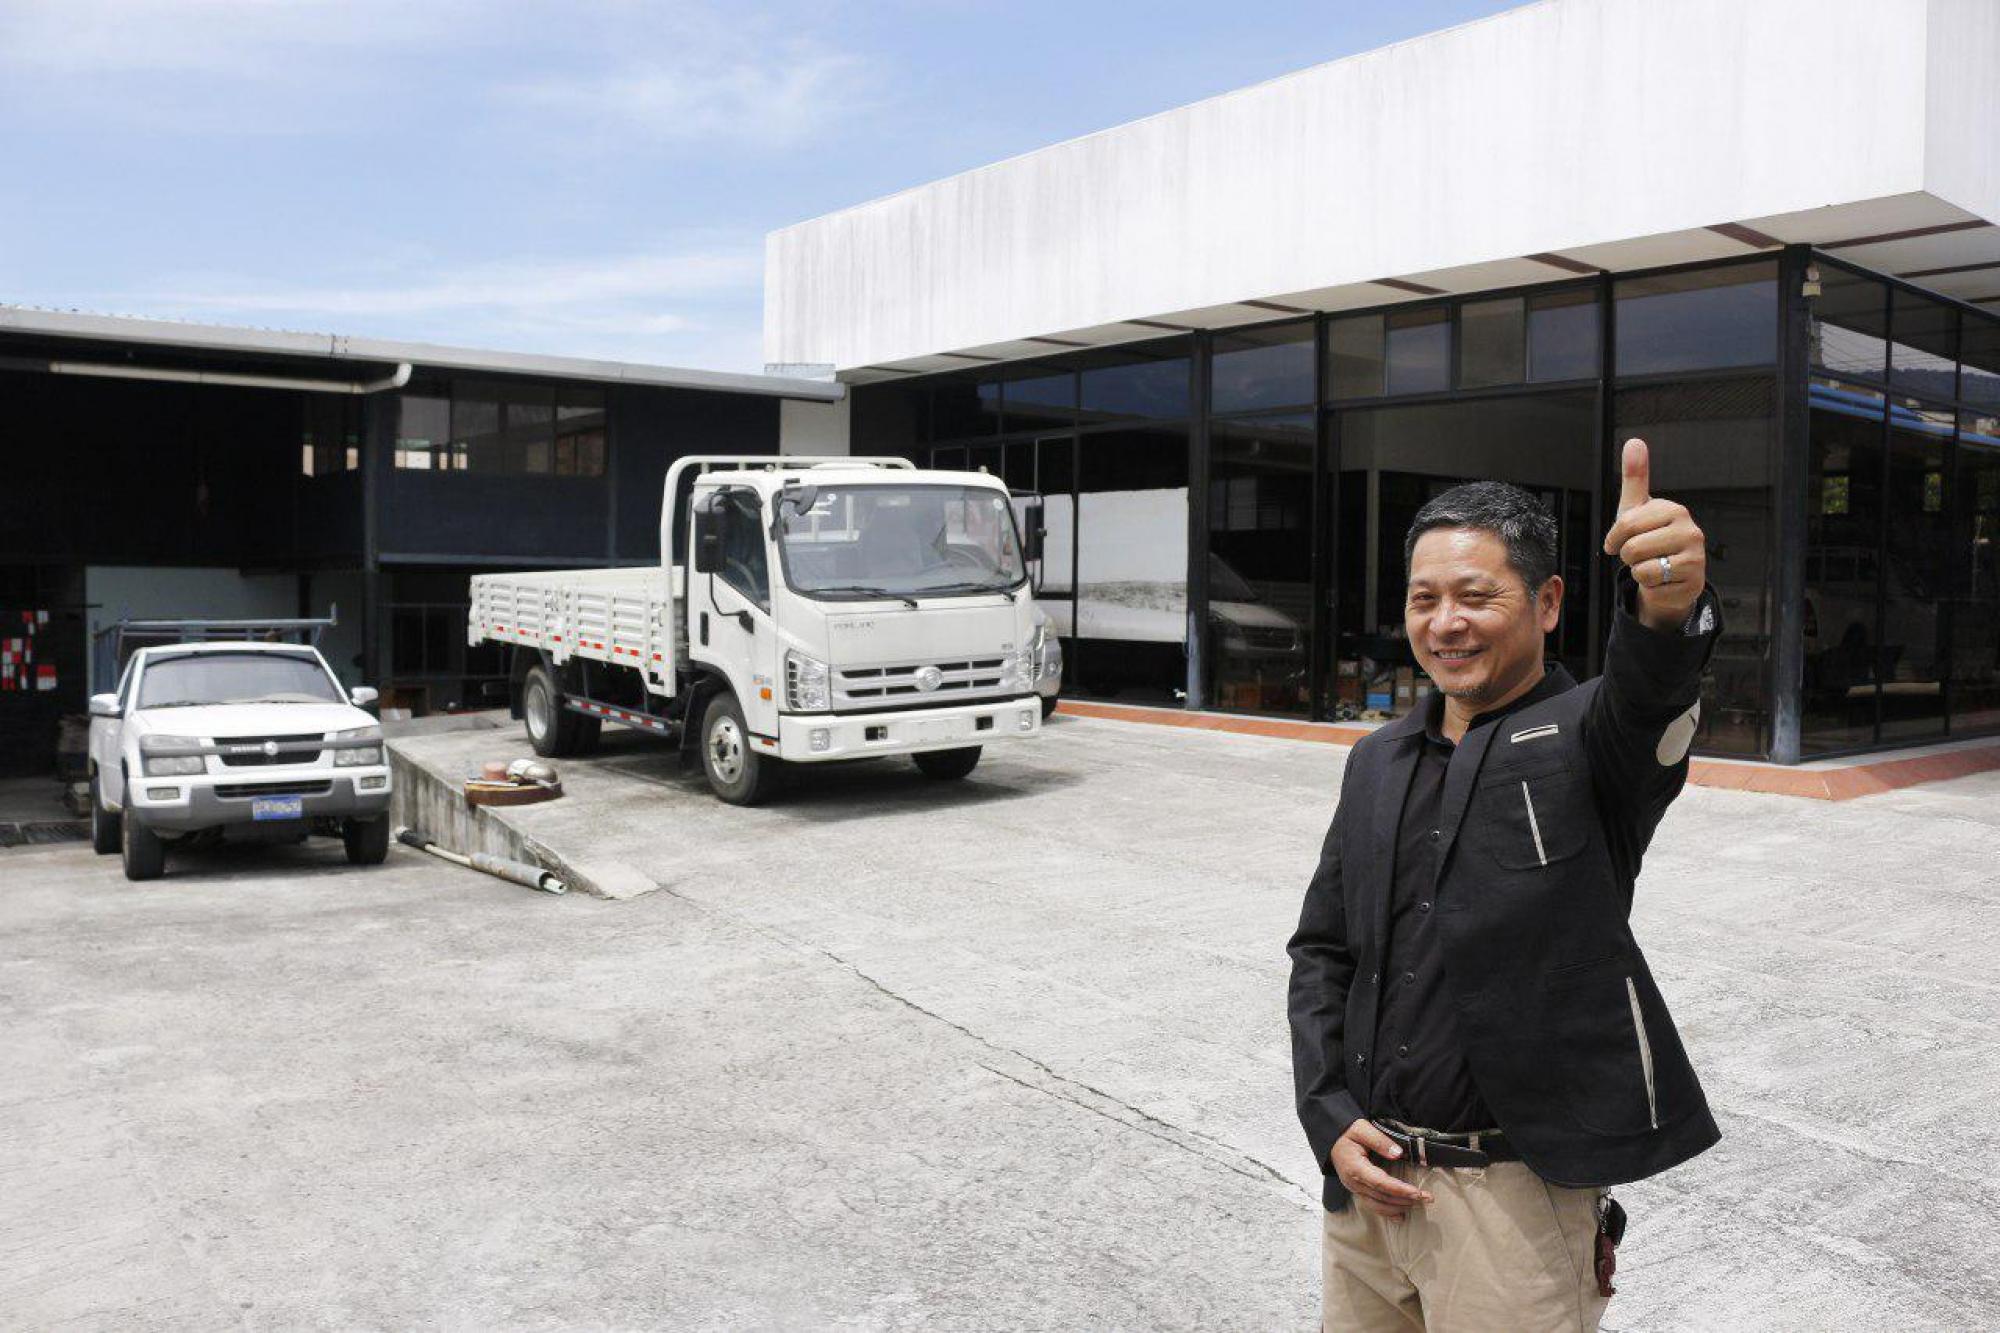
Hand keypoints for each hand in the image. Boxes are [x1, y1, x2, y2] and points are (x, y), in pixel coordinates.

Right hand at [1330, 1120, 1432, 1219]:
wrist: (1332, 1140)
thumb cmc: (1347, 1134)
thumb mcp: (1362, 1129)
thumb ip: (1379, 1140)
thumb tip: (1398, 1153)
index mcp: (1355, 1168)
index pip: (1380, 1183)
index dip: (1400, 1189)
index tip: (1417, 1192)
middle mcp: (1354, 1183)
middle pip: (1382, 1197)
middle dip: (1406, 1199)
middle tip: (1427, 1198)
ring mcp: (1354, 1189)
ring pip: (1378, 1205)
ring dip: (1399, 1206)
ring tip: (1418, 1204)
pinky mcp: (1357, 1191)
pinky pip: (1373, 1206)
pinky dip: (1387, 1213)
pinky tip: (1400, 1216)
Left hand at [1601, 438, 1706, 632]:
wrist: (1670, 576)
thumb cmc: (1651, 539)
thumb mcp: (1637, 509)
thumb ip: (1635, 477)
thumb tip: (1635, 442)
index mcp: (1674, 510)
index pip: (1627, 523)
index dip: (1615, 537)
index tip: (1619, 540)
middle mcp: (1690, 531)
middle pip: (1632, 547)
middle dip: (1627, 556)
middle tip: (1640, 555)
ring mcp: (1695, 557)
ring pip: (1641, 567)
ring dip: (1638, 571)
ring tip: (1652, 565)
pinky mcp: (1693, 581)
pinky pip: (1651, 584)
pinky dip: (1649, 585)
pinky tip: (1662, 579)